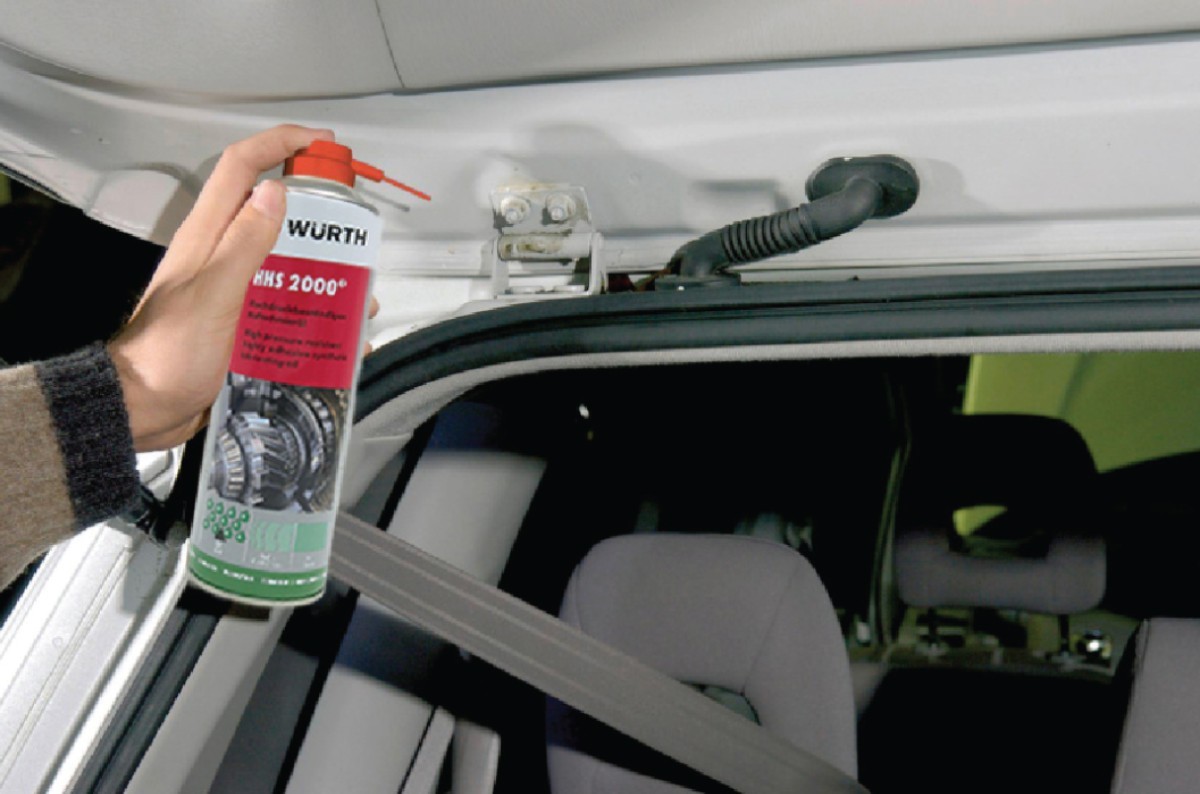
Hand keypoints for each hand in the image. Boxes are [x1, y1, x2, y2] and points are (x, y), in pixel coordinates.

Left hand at [108, 125, 333, 451]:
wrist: (142, 410)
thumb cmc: (167, 355)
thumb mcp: (212, 294)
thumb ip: (243, 242)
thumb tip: (274, 191)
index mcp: (207, 238)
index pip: (243, 166)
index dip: (281, 143)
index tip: (323, 143)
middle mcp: (221, 257)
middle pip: (277, 215)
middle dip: (321, 220)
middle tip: (355, 238)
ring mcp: (233, 292)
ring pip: (290, 266)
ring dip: (328, 277)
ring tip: (357, 298)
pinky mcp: (243, 326)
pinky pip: (288, 309)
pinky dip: (318, 319)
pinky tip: (340, 339)